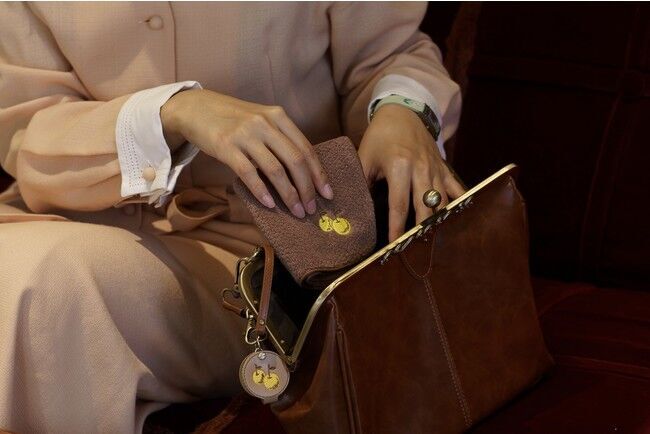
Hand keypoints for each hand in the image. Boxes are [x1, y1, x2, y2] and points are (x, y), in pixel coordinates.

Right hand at [161, 89, 332, 217]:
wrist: (196, 107)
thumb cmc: (233, 119)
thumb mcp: (261, 119)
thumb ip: (280, 138)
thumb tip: (302, 171)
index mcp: (278, 116)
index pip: (306, 148)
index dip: (318, 173)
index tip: (327, 193)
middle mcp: (265, 123)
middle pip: (295, 160)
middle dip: (307, 188)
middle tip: (311, 208)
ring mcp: (245, 134)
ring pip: (275, 170)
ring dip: (289, 194)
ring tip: (295, 211)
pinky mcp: (226, 147)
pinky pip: (249, 173)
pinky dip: (262, 191)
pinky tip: (270, 204)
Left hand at [358, 104, 464, 241]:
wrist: (402, 111)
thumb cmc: (380, 136)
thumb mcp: (365, 157)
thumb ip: (362, 182)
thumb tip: (355, 208)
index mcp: (399, 167)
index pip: (399, 205)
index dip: (397, 228)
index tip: (394, 245)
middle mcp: (421, 169)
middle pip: (425, 207)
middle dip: (421, 230)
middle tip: (415, 248)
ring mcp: (436, 169)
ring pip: (442, 201)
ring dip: (439, 222)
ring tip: (434, 241)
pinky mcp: (444, 167)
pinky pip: (455, 188)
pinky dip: (458, 205)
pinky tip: (458, 221)